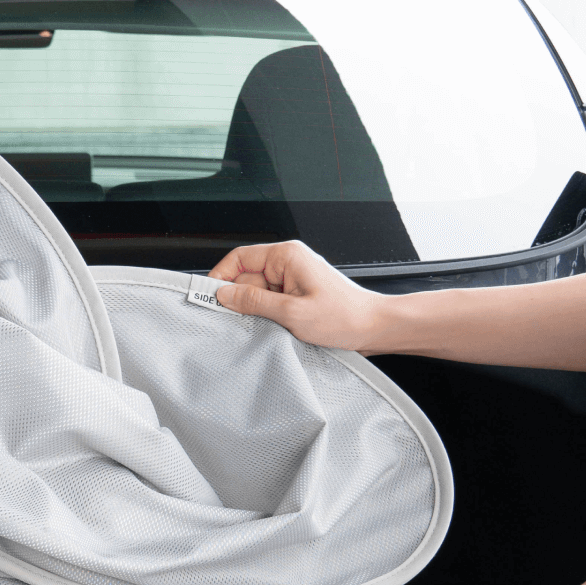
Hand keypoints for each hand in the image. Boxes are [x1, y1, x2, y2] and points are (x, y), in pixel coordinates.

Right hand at [208, 240, 384, 351]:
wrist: (375, 328)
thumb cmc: (345, 317)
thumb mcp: (292, 313)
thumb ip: (254, 303)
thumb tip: (223, 295)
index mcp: (286, 256)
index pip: (238, 258)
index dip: (220, 278)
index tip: (210, 299)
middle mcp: (288, 263)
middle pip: (245, 279)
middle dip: (242, 302)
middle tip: (245, 323)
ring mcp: (292, 279)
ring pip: (257, 295)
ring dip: (258, 313)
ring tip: (274, 327)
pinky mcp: (296, 295)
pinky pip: (270, 303)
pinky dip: (269, 317)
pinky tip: (278, 329)